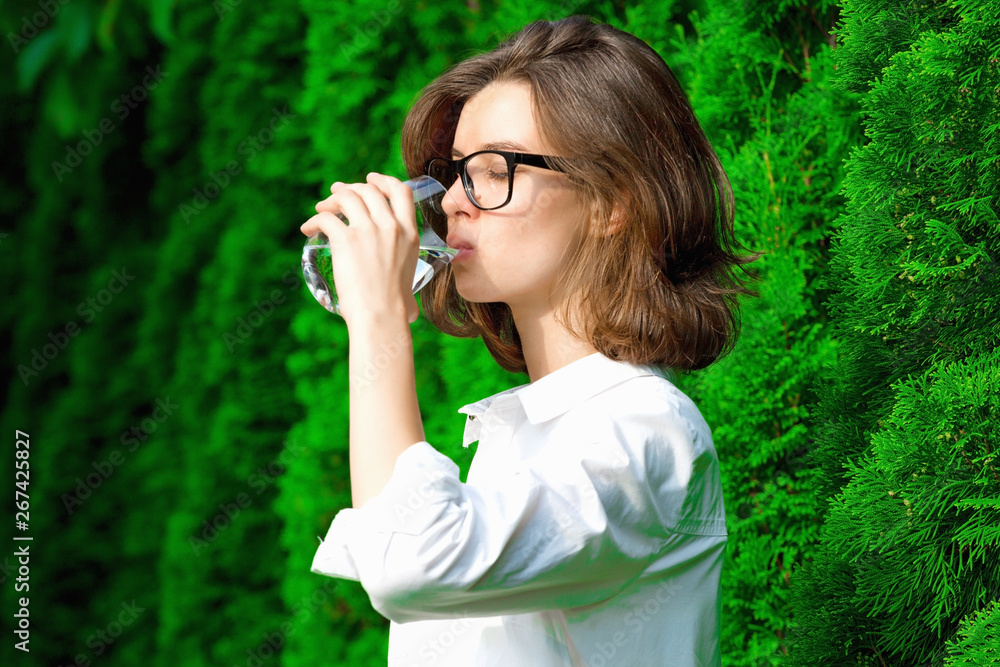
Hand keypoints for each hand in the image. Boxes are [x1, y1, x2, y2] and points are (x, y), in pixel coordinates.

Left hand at [300, 172, 419, 326]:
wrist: (381, 316)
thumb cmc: (394, 310)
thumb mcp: (410, 286)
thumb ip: (408, 289)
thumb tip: (410, 312)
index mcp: (409, 233)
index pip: (401, 191)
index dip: (383, 180)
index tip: (370, 180)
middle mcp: (390, 226)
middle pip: (369, 190)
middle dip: (350, 188)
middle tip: (337, 193)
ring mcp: (368, 230)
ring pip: (346, 197)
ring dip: (331, 199)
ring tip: (321, 209)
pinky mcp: (345, 240)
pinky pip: (325, 219)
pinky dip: (314, 220)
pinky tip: (308, 229)